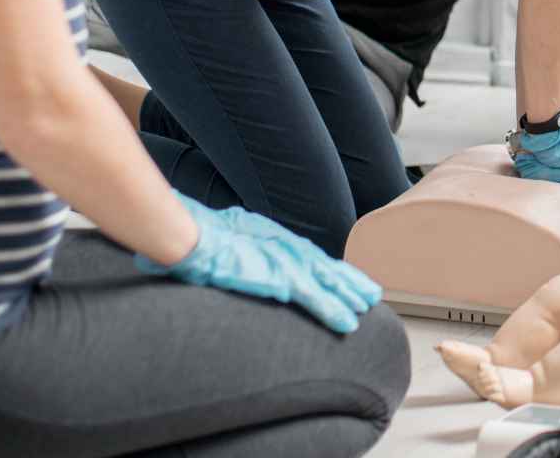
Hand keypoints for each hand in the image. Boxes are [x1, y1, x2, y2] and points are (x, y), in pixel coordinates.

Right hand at [136, 193, 381, 333]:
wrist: (189, 236)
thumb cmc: (198, 236)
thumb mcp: (225, 236)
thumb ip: (238, 248)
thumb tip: (235, 260)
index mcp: (272, 238)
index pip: (308, 256)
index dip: (328, 267)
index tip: (344, 277)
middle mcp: (284, 247)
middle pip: (325, 267)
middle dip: (348, 281)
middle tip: (370, 294)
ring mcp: (285, 262)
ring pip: (327, 283)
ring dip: (347, 296)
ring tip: (365, 308)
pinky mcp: (280, 278)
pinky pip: (314, 299)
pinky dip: (333, 311)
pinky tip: (347, 323)